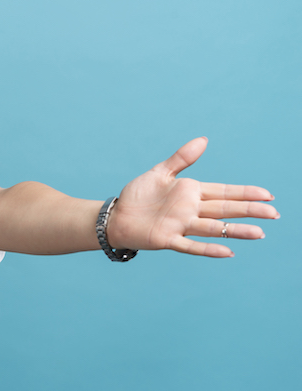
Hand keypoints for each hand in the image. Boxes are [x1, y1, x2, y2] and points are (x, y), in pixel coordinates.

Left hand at [106, 137, 278, 256]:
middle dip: (249, 210)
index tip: (267, 195)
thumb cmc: (138, 196)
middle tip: (274, 213)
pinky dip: (208, 248)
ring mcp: (180, 225)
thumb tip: (204, 139)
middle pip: (225, 210)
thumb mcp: (160, 172)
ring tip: (259, 233)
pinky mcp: (167, 239)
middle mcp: (190, 210)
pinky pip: (190, 245)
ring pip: (213, 228)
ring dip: (235, 231)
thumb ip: (182, 158)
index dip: (245, 193)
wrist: (116, 216)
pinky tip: (228, 251)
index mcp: (191, 193)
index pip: (224, 192)